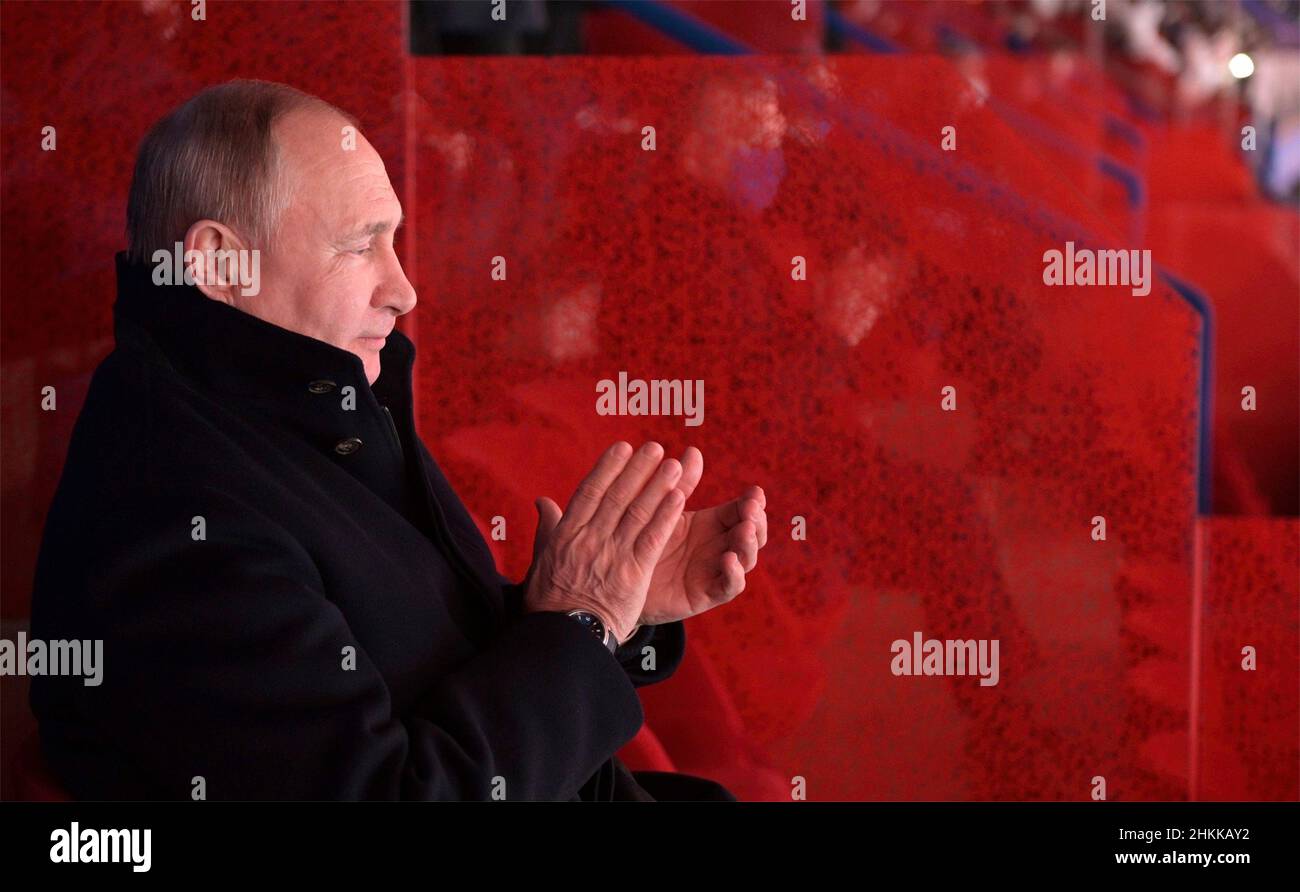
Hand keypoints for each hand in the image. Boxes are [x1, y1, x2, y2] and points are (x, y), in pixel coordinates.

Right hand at [523, 441, 685, 643]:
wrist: (565, 637)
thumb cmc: (550, 603)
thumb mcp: (541, 562)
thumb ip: (547, 529)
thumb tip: (543, 501)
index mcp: (567, 534)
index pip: (589, 492)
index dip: (607, 468)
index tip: (622, 448)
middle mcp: (590, 539)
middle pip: (617, 496)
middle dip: (637, 470)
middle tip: (654, 449)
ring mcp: (612, 555)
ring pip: (638, 512)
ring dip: (657, 486)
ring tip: (673, 465)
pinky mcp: (633, 574)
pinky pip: (652, 538)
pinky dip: (666, 515)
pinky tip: (679, 497)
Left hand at [639, 447, 766, 625]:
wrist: (621, 579)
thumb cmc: (642, 539)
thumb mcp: (663, 509)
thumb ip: (680, 484)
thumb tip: (693, 450)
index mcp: (713, 524)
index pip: (742, 511)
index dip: (753, 502)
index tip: (755, 492)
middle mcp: (720, 546)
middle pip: (752, 533)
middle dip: (756, 520)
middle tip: (751, 509)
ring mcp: (716, 570)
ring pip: (746, 558)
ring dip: (749, 543)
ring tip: (744, 529)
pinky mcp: (707, 594)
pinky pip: (729, 586)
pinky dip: (734, 574)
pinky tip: (729, 559)